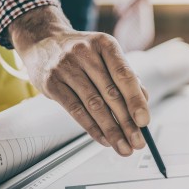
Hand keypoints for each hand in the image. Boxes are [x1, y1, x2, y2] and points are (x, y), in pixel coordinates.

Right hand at [9, 6, 148, 155]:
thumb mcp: (105, 54)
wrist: (43, 40)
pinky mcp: (51, 83)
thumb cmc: (83, 52)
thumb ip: (124, 75)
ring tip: (124, 147)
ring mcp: (66, 68)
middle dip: (127, 122)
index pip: (124, 75)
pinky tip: (104, 140)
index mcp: (105, 44)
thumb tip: (144, 100)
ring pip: (93, 105)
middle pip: (110, 93)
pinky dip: (92, 128)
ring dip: (111, 130)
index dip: (136, 100)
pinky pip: (75, 110)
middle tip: (138, 142)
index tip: (145, 121)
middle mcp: (85, 53)